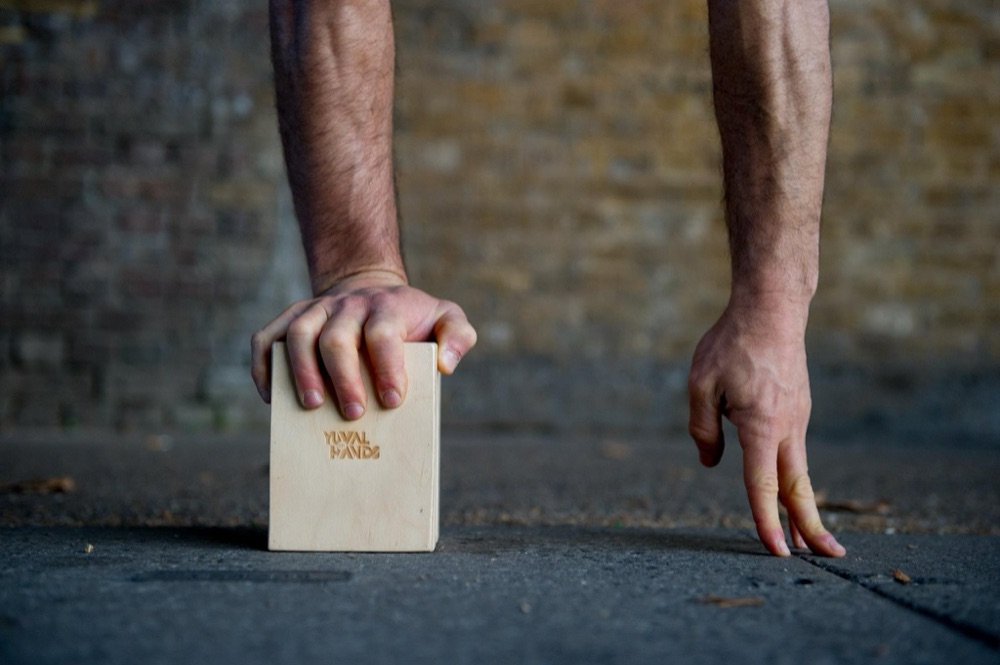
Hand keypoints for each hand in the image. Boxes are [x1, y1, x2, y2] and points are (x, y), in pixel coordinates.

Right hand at [250, 270, 476, 417]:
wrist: (372, 291)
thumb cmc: (412, 318)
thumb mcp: (446, 318)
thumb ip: (458, 336)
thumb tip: (445, 365)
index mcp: (386, 307)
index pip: (382, 333)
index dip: (386, 366)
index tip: (392, 400)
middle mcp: (347, 305)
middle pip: (336, 337)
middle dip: (343, 377)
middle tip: (354, 414)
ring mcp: (315, 310)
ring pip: (299, 334)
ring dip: (301, 372)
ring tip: (312, 406)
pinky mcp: (291, 319)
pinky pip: (266, 338)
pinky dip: (263, 366)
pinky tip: (271, 398)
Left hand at [687, 298, 844, 556]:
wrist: (772, 308)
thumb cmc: (731, 344)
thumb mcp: (700, 385)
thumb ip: (702, 428)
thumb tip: (712, 463)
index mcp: (761, 425)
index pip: (762, 485)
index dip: (766, 521)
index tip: (775, 552)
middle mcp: (787, 426)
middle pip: (798, 487)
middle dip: (811, 526)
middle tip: (830, 558)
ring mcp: (797, 417)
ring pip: (799, 470)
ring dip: (803, 505)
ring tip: (808, 539)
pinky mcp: (798, 408)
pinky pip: (793, 449)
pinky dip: (794, 476)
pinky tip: (787, 488)